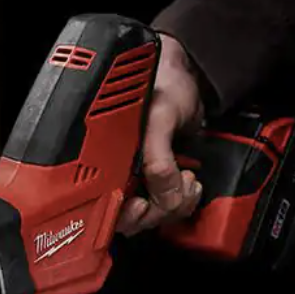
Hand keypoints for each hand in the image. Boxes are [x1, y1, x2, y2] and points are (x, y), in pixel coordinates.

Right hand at [116, 34, 206, 234]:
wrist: (189, 76)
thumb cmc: (163, 85)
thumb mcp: (159, 120)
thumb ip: (158, 161)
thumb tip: (161, 196)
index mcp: (105, 158)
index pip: (105, 206)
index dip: (123, 214)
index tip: (142, 206)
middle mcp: (118, 170)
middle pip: (130, 217)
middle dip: (158, 210)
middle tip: (175, 188)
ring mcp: (140, 176)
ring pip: (152, 213)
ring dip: (175, 204)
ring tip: (187, 180)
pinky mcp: (161, 178)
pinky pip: (168, 203)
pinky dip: (183, 198)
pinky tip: (189, 181)